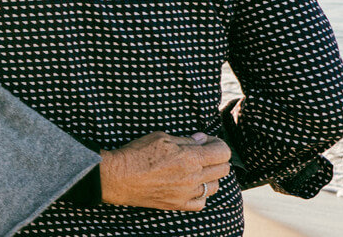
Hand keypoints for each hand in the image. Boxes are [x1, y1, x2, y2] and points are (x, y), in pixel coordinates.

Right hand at [99, 131, 231, 210]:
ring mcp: (186, 193)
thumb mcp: (162, 138)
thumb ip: (186, 140)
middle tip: (203, 153)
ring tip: (198, 170)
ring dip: (210, 176)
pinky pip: (201, 202)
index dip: (217, 143)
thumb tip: (202, 140)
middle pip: (223, 169)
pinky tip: (192, 186)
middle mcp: (192, 177)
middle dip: (217, 158)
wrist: (118, 177)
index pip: (223, 152)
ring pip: (214, 187)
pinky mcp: (177, 204)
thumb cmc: (137, 154)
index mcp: (190, 158)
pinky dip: (201, 194)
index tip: (207, 141)